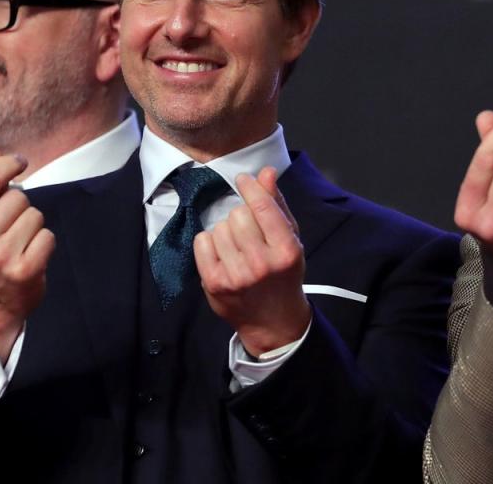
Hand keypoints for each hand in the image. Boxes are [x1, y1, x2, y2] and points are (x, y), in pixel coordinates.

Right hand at [0, 146, 54, 361]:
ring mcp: (1, 255)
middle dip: (21, 209)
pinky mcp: (25, 269)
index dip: (8, 164)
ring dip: (33, 227)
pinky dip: (44, 243)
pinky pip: (48, 236)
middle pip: (19, 197)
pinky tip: (30, 255)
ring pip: (36, 215)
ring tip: (19, 244)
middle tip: (10, 229)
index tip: (19, 161)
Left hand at [194, 167, 309, 355]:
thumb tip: (266, 172)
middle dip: (241, 215)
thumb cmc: (283, 273)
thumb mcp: (290, 239)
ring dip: (226, 230)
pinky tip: (222, 253)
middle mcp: (262, 264)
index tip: (243, 180)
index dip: (250, 187)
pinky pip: (202, 241)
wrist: (273, 320)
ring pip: (219, 227)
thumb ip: (277, 204)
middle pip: (238, 214)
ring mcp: (237, 275)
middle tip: (248, 230)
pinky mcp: (215, 283)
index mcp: (286, 250)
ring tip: (237, 246)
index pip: (263, 207)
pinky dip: (209, 242)